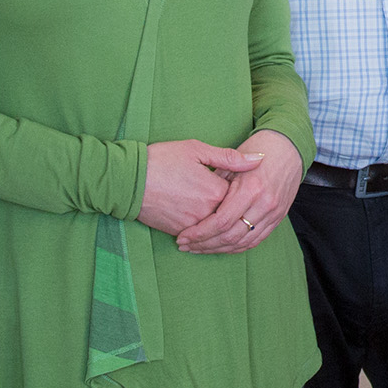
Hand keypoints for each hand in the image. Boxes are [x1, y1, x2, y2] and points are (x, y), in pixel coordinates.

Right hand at [140, 139, 262, 237]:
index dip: (244, 190)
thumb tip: (259, 159)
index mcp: (215, 191)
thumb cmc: (161, 160)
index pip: (243, 197)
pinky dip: (207, 233)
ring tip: (222, 212)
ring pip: (218, 231)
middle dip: (237, 211)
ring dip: (223, 225)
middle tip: (232, 199)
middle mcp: (207, 213)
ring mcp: (193, 225)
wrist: (128, 179)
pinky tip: (208, 223)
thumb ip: (230, 158)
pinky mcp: (179, 232)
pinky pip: (200, 238)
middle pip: (233, 217)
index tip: (241, 182)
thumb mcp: (196, 150)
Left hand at [181, 132, 304, 253]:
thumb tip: (196, 199)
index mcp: (251, 188)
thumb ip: (216, 178)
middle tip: (185, 246)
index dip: (199, 233)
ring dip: (218, 249)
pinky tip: (219, 246)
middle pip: (230, 237)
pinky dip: (235, 247)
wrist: (290, 148)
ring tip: (198, 249)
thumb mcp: (233, 157)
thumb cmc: (259, 148)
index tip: (182, 236)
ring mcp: (273, 213)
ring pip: (242, 243)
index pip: (221, 222)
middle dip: (204, 245)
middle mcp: (264, 204)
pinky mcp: (278, 218)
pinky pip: (255, 240)